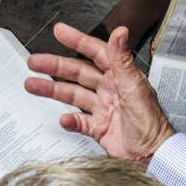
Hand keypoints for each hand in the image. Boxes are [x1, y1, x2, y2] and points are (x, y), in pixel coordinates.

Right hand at [25, 22, 175, 164]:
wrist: (152, 153)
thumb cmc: (151, 121)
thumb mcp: (135, 85)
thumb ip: (122, 59)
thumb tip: (120, 32)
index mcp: (119, 76)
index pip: (95, 53)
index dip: (77, 41)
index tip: (60, 31)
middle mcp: (109, 90)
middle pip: (77, 73)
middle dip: (55, 66)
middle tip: (35, 61)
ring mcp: (103, 109)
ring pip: (73, 95)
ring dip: (52, 90)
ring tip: (32, 84)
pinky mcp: (99, 128)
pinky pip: (79, 121)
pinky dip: (69, 120)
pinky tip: (63, 119)